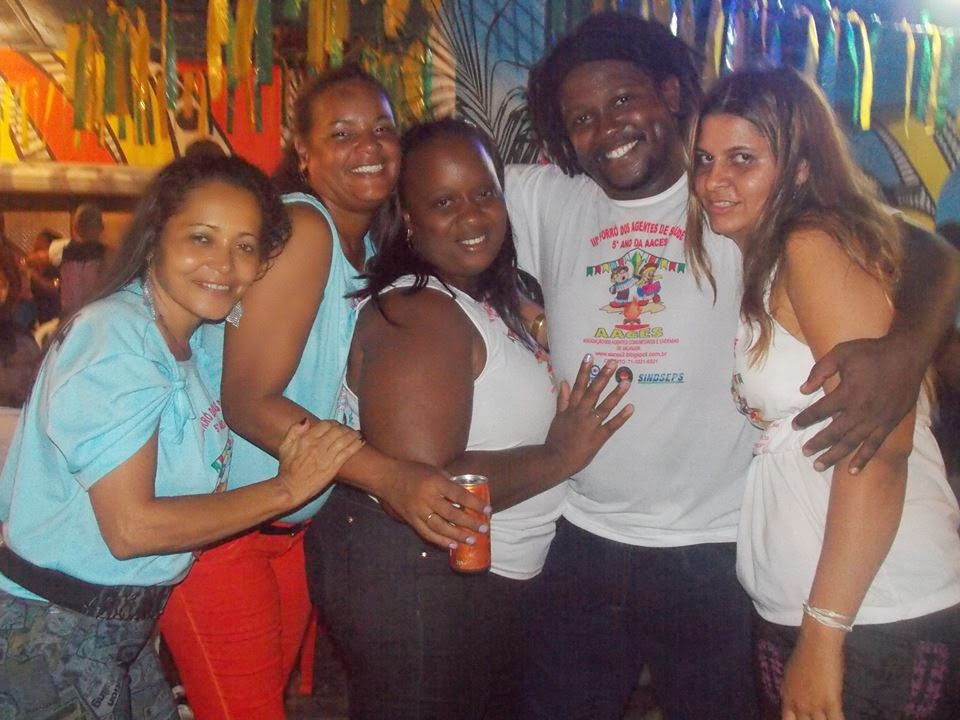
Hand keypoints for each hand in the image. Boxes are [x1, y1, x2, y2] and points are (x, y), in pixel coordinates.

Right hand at [277, 419, 364, 507]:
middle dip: (344, 428)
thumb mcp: (285, 446)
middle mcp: (318, 445)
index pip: (325, 424)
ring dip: (353, 434)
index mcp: (306, 439)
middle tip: (347, 429)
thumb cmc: (287, 468)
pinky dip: (356, 445)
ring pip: (344, 439)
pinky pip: (348, 452)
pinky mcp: (334, 467)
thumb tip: (307, 420)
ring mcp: (327, 456)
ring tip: (357, 434)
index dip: (333, 423)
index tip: (336, 425)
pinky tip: (361, 441)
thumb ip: (294, 430)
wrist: (291, 488)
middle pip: (337, 430)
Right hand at [377, 460, 489, 549]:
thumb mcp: (434, 470)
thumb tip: (466, 494)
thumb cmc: (413, 471)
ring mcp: (418, 511)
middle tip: (484, 528)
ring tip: (471, 540)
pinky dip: (441, 541)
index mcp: (435, 482)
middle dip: (470, 522)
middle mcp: (427, 498)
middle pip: (453, 514)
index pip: (460, 495)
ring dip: (458, 535)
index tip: (487, 510)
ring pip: (441, 527)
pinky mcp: (411, 520)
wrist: (387, 478)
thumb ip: (449, 482)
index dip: (475, 504)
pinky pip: (427, 533)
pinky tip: (453, 545)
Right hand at [544, 355, 633, 477]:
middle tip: (613, 362)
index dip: (584, 370)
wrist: (556, 459)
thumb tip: (564, 382)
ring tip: (626, 381)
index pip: (578, 385)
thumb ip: (562, 400)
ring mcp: (591, 425)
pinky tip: (631, 407)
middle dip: (603, 376)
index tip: (590, 356)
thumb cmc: (556, 438)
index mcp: (571, 408)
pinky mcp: (599, 437)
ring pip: (605, 406)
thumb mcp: (557, 417)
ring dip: (616, 393)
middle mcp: (581, 413)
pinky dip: (621, 417)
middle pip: (593, 392)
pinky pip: (612, 425)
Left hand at [781, 624, 845, 719]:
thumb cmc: (805, 654)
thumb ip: (793, 692)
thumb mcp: (791, 675)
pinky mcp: (831, 702)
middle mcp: (799, 704)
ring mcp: (815, 705)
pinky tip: (840, 719)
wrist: (817, 642)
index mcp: (787, 697)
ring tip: (829, 718)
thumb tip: (795, 701)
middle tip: (818, 718)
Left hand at [793, 336, 922, 472]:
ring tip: (818, 466)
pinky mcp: (889, 424)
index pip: (819, 411)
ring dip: (834, 456)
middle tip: (804, 452)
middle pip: (833, 432)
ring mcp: (876, 420)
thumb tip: (803, 390)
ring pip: (851, 443)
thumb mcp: (840, 353)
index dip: (805, 419)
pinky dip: (863, 458)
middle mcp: (860, 411)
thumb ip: (819, 370)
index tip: (794, 425)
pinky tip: (852, 470)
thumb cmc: (871, 352)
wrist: (906, 356)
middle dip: (816, 444)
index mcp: (847, 393)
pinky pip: (874, 445)